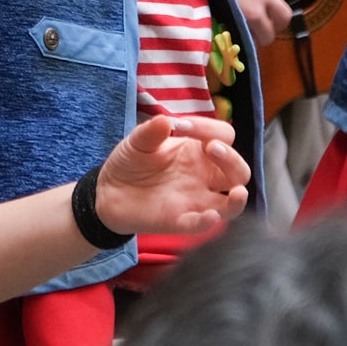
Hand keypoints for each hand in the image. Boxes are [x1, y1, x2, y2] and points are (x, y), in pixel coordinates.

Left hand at [92, 115, 250, 238]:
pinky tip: (211, 216)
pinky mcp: (180, 221)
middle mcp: (204, 176)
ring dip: (238, 198)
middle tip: (212, 148)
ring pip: (231, 203)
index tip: (182, 126)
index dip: (210, 129)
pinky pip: (200, 225)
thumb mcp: (137, 142)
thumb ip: (149, 132)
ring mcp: (195, 200)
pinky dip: (208, 222)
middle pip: (238, 171)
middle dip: (232, 158)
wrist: (108, 191)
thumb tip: (164, 121)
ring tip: (237, 192)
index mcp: (198, 152)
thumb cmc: (131, 163)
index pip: (223, 137)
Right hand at [215, 0, 290, 44]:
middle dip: (264, 33)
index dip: (280, 18)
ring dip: (250, 38)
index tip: (271, 15)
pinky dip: (236, 41)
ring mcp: (239, 25)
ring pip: (253, 42)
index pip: (284, 16)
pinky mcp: (224, 33)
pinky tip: (227, 30)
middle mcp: (254, 13)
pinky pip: (237, 44)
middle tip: (255, 24)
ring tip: (239, 27)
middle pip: (270, 35)